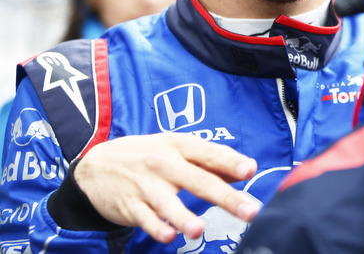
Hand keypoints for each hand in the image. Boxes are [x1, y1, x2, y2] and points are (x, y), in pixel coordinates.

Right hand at [73, 133, 260, 243]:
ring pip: (168, 203)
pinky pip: (145, 219)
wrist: (96, 165)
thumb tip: (246, 169)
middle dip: (226, 197)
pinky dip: (156, 228)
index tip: (248, 170)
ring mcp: (145, 186)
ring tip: (198, 230)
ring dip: (184, 217)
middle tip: (249, 211)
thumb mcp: (176, 149)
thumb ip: (210, 160)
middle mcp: (164, 164)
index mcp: (179, 146)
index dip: (230, 162)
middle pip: (198, 180)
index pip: (209, 153)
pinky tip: (169, 236)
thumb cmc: (147, 155)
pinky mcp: (129, 206)